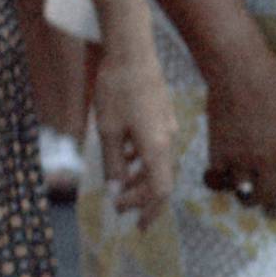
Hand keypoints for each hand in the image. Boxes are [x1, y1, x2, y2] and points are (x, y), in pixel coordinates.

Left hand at [91, 49, 176, 230]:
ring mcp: (167, 127)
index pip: (161, 191)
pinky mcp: (161, 116)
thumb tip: (115, 190)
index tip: (135, 224)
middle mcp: (168, 139)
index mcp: (157, 147)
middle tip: (119, 208)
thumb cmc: (117, 90)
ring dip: (139, 179)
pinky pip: (155, 147)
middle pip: (160, 179)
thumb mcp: (108, 131)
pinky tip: (124, 158)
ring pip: (157, 163)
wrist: (131, 52)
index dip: (149, 211)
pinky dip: (141, 160)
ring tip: (118, 187)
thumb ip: (113, 163)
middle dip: (140, 197)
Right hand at [201, 34, 275, 219]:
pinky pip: (223, 178)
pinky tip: (230, 179)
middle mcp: (267, 159)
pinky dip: (226, 182)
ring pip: (245, 193)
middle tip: (274, 213)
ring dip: (249, 201)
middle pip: (271, 199)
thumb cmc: (273, 86)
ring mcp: (240, 157)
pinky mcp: (218, 152)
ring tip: (250, 200)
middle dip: (274, 211)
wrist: (237, 71)